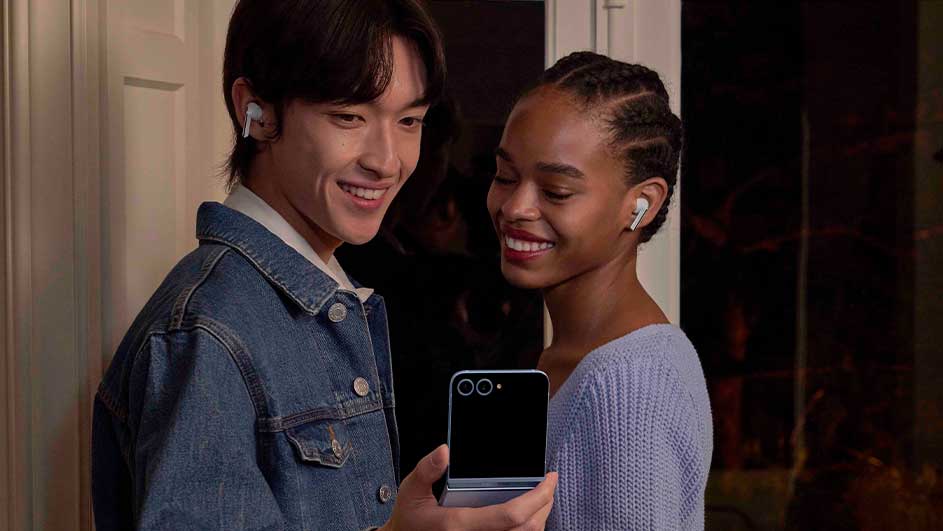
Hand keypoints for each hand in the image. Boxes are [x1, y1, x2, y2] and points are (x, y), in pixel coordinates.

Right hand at [379, 445, 557, 530]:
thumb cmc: (410, 517)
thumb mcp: (411, 490)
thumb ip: (427, 469)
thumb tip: (445, 451)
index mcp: (459, 525)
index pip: (510, 515)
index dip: (537, 497)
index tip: (549, 478)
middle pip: (527, 529)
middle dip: (545, 504)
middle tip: (549, 484)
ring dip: (540, 518)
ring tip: (542, 496)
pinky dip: (528, 529)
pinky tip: (528, 513)